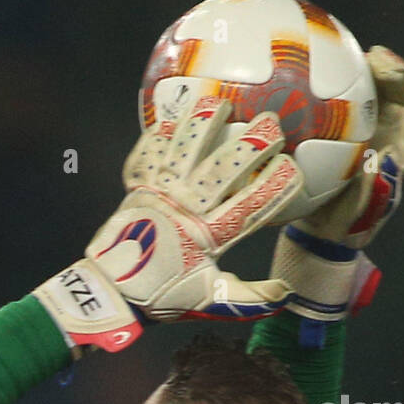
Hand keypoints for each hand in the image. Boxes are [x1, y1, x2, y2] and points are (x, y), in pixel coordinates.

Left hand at [35, 96, 303, 355]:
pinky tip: (173, 122)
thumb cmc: (164, 296)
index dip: (275, 184)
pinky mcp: (137, 187)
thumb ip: (251, 299)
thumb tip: (286, 293)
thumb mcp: (212, 301)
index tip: (291, 167)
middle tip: (272, 123)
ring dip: (205, 123)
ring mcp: (159, 192)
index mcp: (209, 236)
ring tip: (222, 103)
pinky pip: (148, 151)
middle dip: (252, 142)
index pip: (251, 204)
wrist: (112, 292)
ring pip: (185, 148)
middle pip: (224, 167)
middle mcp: (186, 208)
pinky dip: (160, 134)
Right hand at [269, 47, 403, 343]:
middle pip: (401, 97)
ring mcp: (360, 133)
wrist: (312, 240)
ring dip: (370, 68)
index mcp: (399, 160)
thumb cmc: (338, 236)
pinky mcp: (333, 130)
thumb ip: (367, 198)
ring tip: (359, 54)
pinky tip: (325, 66)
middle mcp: (385, 140)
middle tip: (379, 59)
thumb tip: (380, 164)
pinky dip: (340, 77)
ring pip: (374, 91)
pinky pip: (341, 97)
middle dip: (396, 72)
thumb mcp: (352, 224)